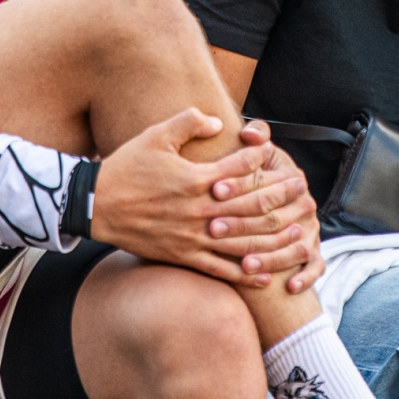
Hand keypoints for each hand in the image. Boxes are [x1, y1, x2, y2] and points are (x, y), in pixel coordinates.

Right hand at [91, 110, 302, 284]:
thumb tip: (218, 122)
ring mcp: (192, 236)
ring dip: (273, 239)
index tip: (278, 157)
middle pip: (251, 205)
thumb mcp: (155, 135)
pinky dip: (243, 274)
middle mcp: (198, 209)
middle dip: (281, 198)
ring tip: (297, 234)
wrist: (94, 205)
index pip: (240, 168)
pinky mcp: (182, 256)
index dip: (262, 161)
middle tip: (303, 192)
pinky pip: (219, 269)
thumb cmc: (126, 167)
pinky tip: (264, 276)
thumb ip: (188, 122)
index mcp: (194, 177)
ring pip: (242, 242)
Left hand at [206, 135, 323, 292]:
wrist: (282, 199)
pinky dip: (305, 278)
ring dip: (270, 258)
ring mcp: (311, 230)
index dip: (239, 185)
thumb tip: (248, 134)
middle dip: (243, 225)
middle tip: (214, 230)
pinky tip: (289, 287)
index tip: (214, 190)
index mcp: (292, 178)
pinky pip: (316, 267)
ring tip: (245, 264)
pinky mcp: (315, 252)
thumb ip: (256, 138)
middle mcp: (305, 205)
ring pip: (293, 246)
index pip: (265, 184)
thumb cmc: (261, 175)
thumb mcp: (262, 153)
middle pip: (275, 218)